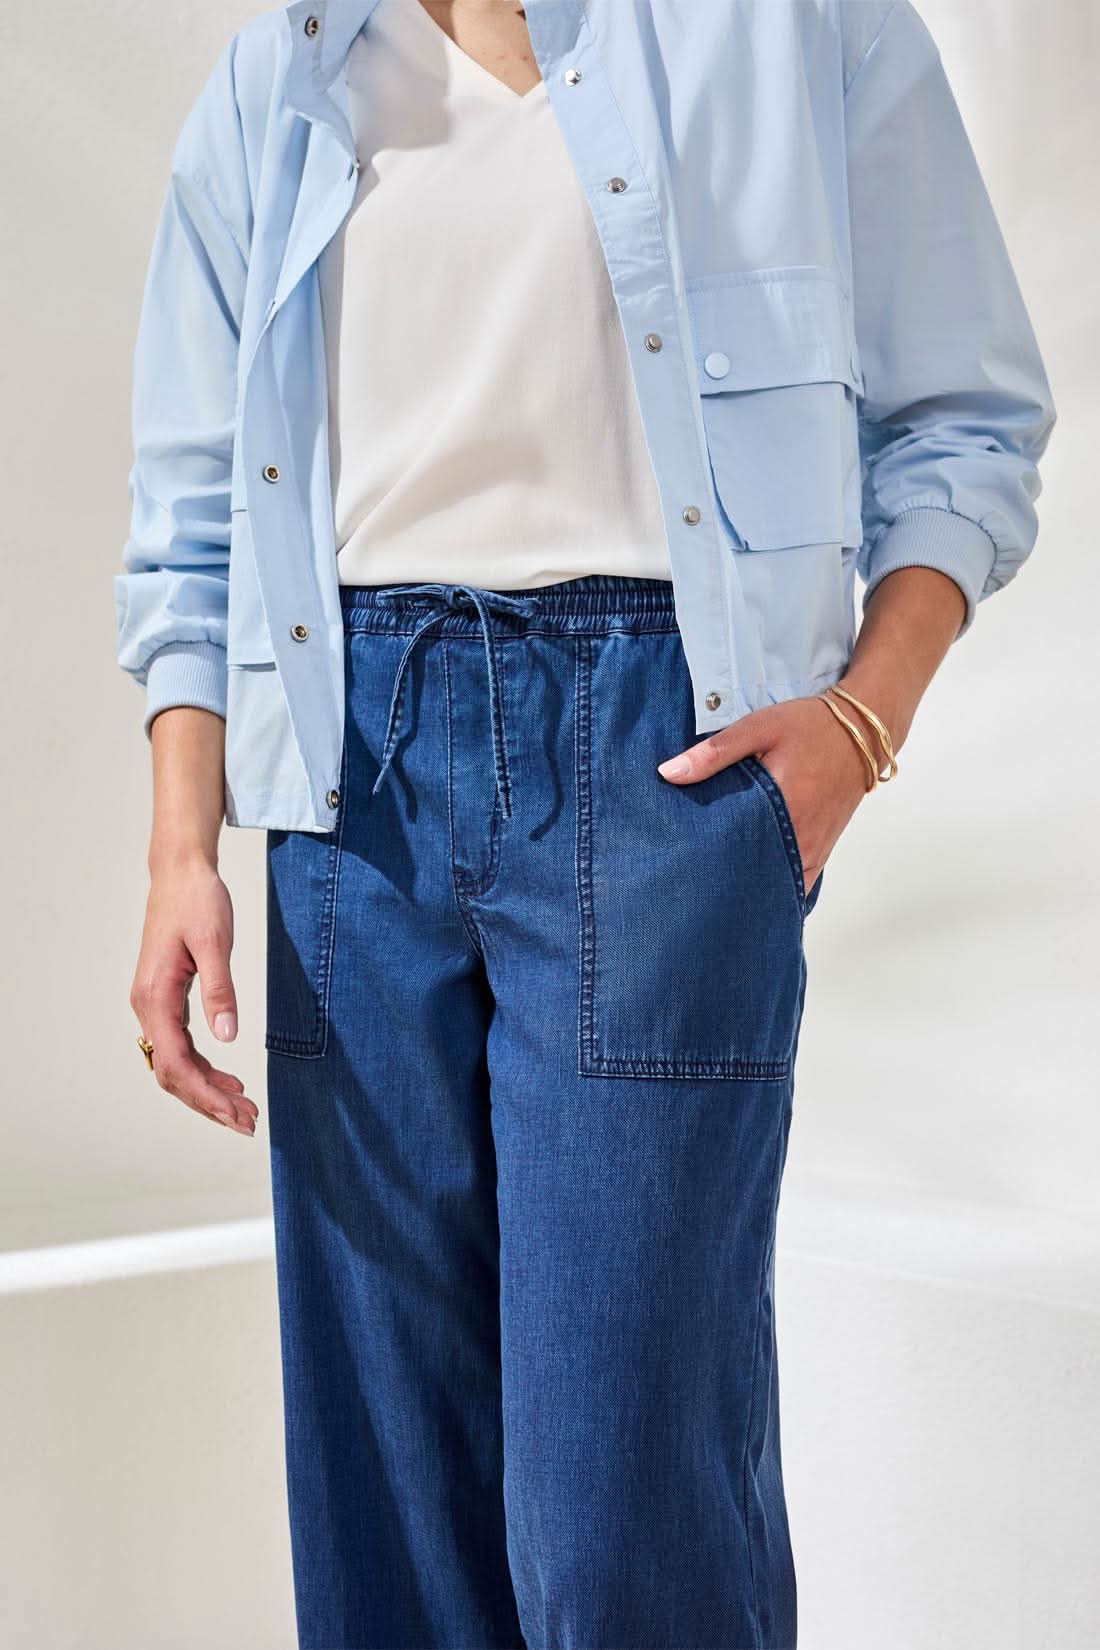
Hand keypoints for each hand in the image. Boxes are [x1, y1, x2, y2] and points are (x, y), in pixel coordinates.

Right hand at [129, 855, 258, 1136]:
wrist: (181, 872)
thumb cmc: (198, 901)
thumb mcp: (214, 943)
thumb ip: (220, 991)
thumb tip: (228, 1037)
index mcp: (154, 998)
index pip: (176, 1063)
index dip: (206, 1094)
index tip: (238, 1112)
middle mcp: (147, 1007)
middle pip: (173, 1073)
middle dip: (209, 1103)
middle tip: (248, 1122)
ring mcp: (154, 1005)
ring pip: (176, 1064)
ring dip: (207, 1091)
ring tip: (243, 1108)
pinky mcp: (165, 999)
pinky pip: (180, 1047)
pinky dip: (204, 1070)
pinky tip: (229, 1080)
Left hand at [657, 693, 873, 891]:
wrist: (862, 729)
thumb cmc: (811, 726)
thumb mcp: (759, 728)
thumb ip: (714, 753)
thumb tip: (668, 773)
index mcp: (785, 809)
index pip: (737, 853)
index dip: (709, 865)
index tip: (684, 869)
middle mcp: (803, 838)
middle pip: (757, 877)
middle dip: (726, 882)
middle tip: (695, 881)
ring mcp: (816, 848)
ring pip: (779, 884)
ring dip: (753, 885)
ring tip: (719, 885)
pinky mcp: (824, 848)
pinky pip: (799, 881)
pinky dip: (777, 884)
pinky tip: (753, 884)